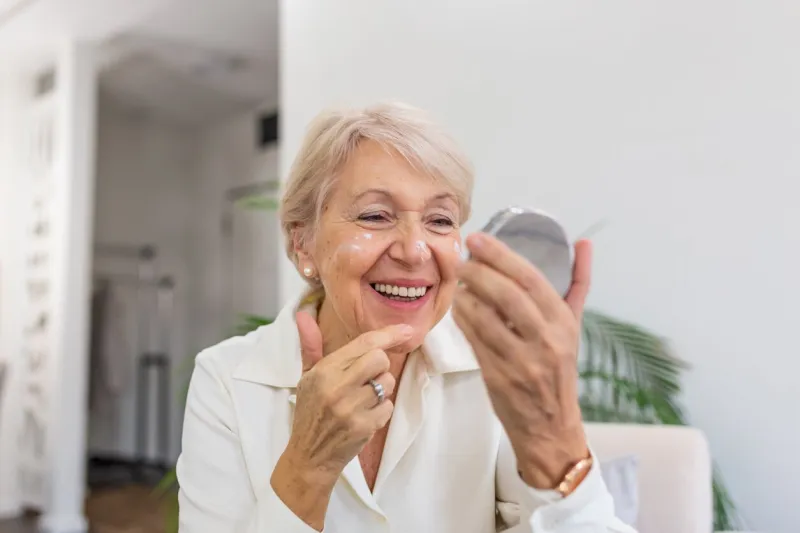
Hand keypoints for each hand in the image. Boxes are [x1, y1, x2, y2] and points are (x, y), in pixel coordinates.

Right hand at [270, 313, 411, 528]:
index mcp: (323, 371)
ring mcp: (351, 409)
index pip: (363, 343)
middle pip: (380, 359)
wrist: (309, 456)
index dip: (388, 334)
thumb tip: (304, 315)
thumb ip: (311, 345)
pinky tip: (365, 415)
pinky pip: (388, 406)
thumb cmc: (310, 412)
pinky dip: (382, 409)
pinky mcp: (363, 427)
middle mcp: (336, 388)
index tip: (406, 330)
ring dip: (381, 389)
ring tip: (363, 398)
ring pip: (387, 383)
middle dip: (380, 366)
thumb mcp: (306, 377)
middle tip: (367, 378)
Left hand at [452, 233, 591, 489]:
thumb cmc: (559, 369)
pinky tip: (458, 306)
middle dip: (481, 271)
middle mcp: (546, 342)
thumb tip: (583, 243)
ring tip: (458, 280)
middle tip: (462, 257)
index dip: (502, 257)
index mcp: (564, 324)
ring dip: (467, 295)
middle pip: (509, 296)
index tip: (480, 240)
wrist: (551, 427)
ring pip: (487, 319)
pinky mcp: (499, 378)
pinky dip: (464, 320)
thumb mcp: (574, 325)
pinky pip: (475, 341)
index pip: (532, 281)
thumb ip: (577, 283)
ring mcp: (521, 362)